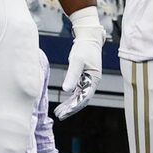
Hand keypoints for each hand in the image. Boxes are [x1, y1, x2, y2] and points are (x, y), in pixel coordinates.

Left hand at [56, 4, 104, 118]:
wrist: (88, 37)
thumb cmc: (84, 47)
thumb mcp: (77, 61)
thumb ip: (72, 75)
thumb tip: (67, 90)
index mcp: (94, 79)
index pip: (84, 96)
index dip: (75, 105)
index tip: (65, 112)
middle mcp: (92, 82)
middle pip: (81, 99)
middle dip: (71, 108)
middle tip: (60, 116)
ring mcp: (88, 80)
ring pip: (78, 96)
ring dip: (69, 105)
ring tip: (59, 112)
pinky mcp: (83, 77)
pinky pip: (76, 91)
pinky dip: (70, 98)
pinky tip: (63, 103)